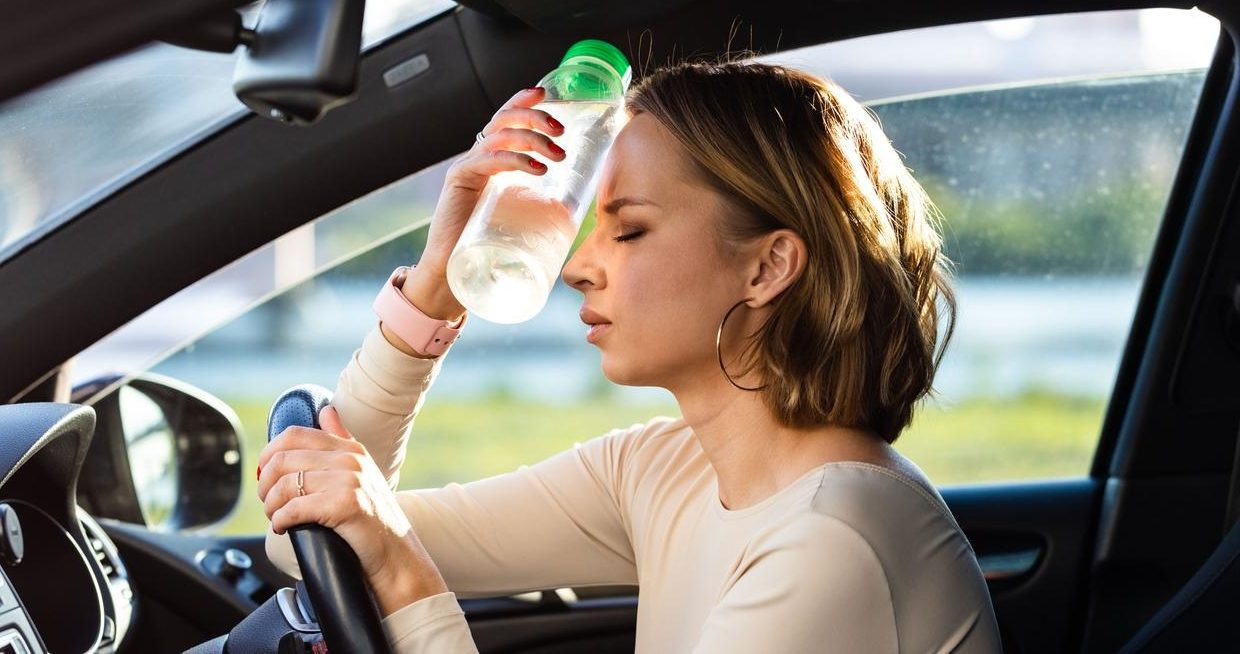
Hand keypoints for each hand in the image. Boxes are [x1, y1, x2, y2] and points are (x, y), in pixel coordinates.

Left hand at [257, 405, 447, 614]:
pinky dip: (280, 520)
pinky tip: (282, 528)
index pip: (294, 435)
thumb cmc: (374, 519)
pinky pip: (294, 508)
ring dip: (270, 505)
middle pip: (283, 459)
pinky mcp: (344, 504)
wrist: (397, 554)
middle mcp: (350, 459)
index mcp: (350, 448)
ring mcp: (348, 480)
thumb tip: (326, 412)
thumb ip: (342, 440)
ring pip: (285, 485)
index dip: (269, 454)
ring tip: (275, 517)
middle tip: (267, 501)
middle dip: (265, 483)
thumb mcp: (362, 472)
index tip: (265, 475)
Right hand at [418, 86, 567, 274]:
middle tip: (560, 131)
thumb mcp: (519, 214)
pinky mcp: (459, 181)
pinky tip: (537, 168)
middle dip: (535, 118)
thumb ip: (537, 202)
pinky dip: (515, 160)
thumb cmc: (490, 245)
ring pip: (500, 136)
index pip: (505, 118)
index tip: (547, 94)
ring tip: (557, 155)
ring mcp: (466, 167)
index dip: (523, 101)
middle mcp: (477, 157)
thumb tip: (576, 207)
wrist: (453, 268)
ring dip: (533, 139)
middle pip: (504, 119)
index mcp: (490, 159)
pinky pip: (488, 160)